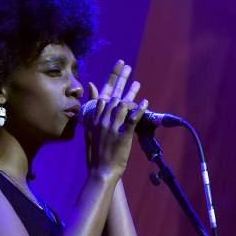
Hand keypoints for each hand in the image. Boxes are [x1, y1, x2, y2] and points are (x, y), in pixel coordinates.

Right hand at [85, 60, 147, 178]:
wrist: (101, 170)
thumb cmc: (97, 152)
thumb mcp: (90, 130)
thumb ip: (91, 111)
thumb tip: (90, 92)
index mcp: (95, 119)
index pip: (103, 94)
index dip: (111, 78)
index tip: (119, 65)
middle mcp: (102, 120)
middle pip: (112, 95)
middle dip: (120, 79)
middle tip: (128, 67)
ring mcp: (112, 128)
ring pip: (122, 105)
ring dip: (131, 93)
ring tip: (137, 83)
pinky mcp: (122, 135)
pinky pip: (132, 120)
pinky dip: (139, 110)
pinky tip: (145, 102)